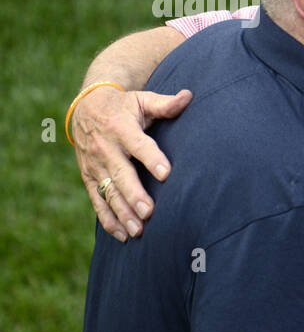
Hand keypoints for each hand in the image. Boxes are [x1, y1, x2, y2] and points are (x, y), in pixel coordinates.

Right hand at [73, 85, 190, 240]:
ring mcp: (95, 165)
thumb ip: (165, 104)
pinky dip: (107, 219)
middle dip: (134, 194)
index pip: (139, 145)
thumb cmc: (125, 106)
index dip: (152, 158)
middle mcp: (106, 149)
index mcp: (121, 128)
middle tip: (149, 212)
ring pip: (109, 192)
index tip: (167, 174)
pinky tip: (122, 235)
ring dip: (122, 212)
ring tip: (138, 230)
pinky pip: (97, 200)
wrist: (86, 107)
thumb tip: (189, 96)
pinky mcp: (89, 177)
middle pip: (121, 174)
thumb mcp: (142, 100)